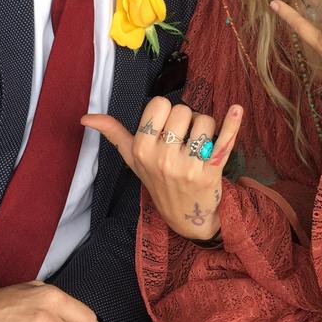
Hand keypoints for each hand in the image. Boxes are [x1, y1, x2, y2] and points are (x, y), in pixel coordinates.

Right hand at [82, 98, 242, 239]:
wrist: (186, 216)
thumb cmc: (158, 180)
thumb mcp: (133, 159)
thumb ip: (113, 134)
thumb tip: (85, 118)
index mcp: (142, 150)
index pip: (159, 104)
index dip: (166, 112)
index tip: (167, 128)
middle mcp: (163, 158)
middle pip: (183, 110)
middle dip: (187, 119)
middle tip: (185, 140)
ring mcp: (187, 166)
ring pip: (204, 121)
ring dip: (207, 128)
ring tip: (200, 146)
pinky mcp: (211, 172)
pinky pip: (224, 140)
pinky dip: (233, 123)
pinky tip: (236, 109)